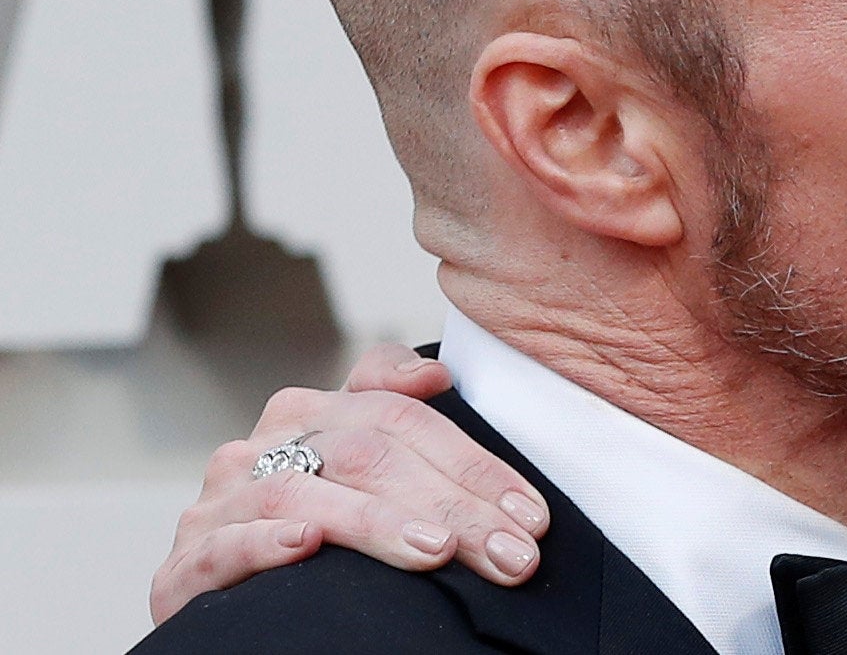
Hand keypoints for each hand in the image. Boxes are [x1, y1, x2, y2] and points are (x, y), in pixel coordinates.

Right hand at [149, 342, 550, 623]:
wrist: (228, 602)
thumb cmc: (317, 536)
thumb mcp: (363, 475)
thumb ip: (399, 425)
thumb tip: (436, 375)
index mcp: (315, 415)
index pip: (403, 416)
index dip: (471, 461)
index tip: (530, 513)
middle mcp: (265, 446)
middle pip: (368, 454)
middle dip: (451, 506)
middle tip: (510, 554)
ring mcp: (222, 501)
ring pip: (303, 493)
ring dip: (378, 524)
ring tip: (436, 551)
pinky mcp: (185, 562)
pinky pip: (223, 543)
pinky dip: (266, 542)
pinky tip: (307, 546)